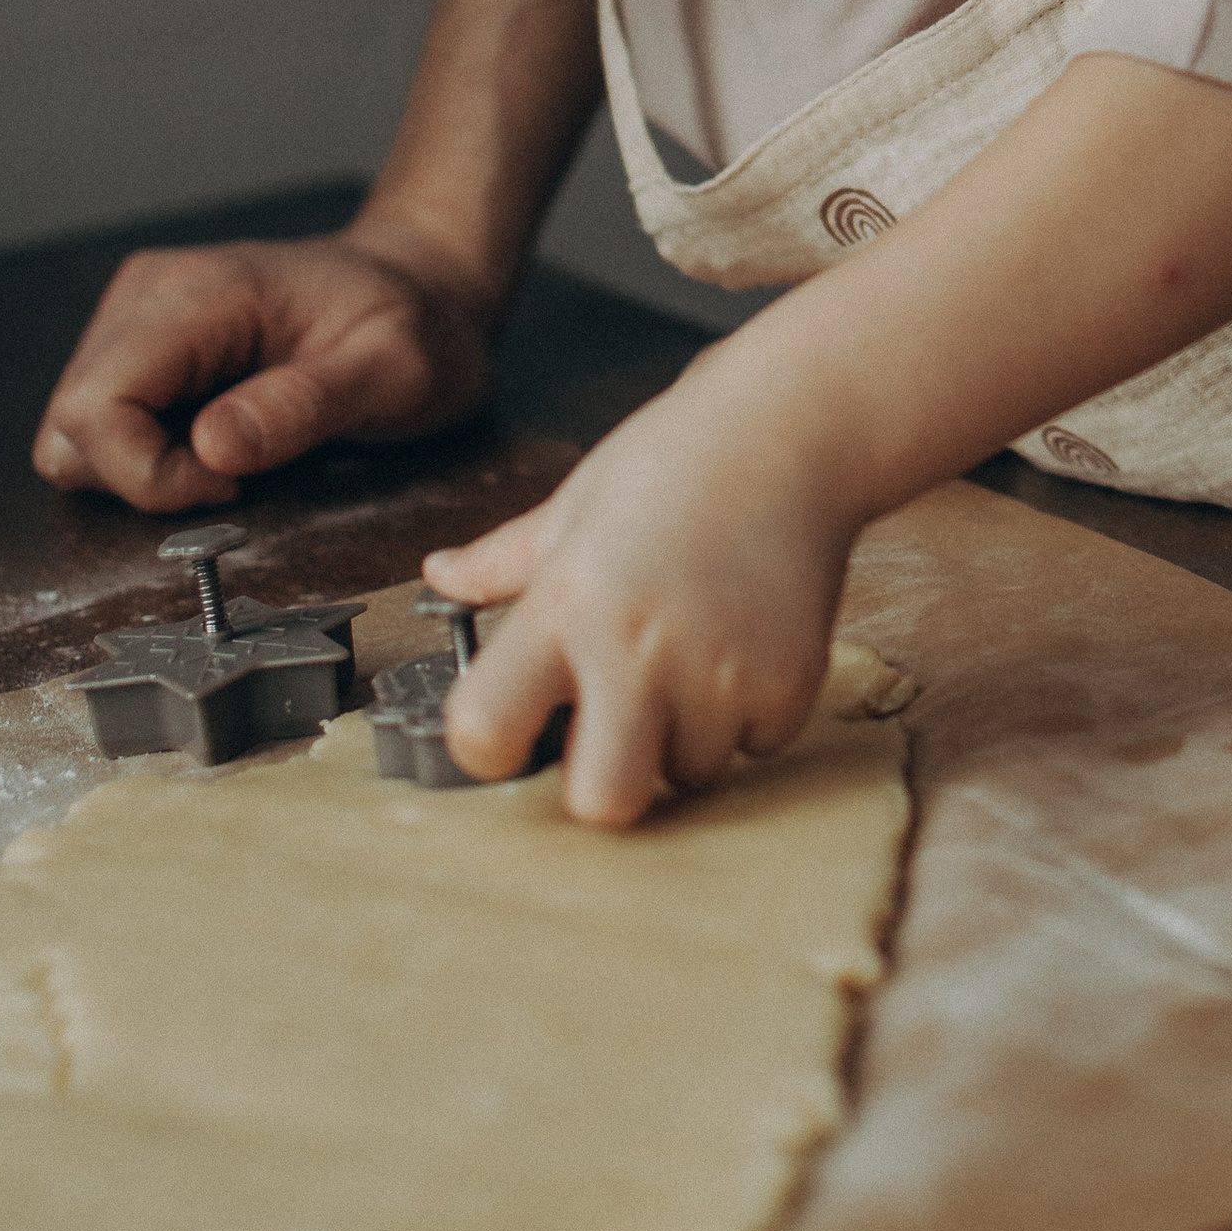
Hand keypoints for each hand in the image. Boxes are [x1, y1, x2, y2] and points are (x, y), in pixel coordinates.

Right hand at [33, 229, 497, 511]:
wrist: (423, 289)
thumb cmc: (415, 325)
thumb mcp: (393, 371)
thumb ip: (305, 406)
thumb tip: (212, 449)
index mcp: (201, 294)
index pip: (96, 405)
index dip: (146, 474)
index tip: (228, 486)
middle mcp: (150, 297)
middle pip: (72, 424)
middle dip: (140, 479)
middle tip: (236, 479)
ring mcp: (140, 318)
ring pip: (77, 431)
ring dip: (141, 470)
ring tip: (233, 460)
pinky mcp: (148, 346)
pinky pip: (107, 424)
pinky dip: (149, 455)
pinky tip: (219, 445)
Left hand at [423, 366, 851, 827]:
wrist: (791, 429)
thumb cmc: (676, 461)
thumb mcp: (573, 507)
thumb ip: (502, 562)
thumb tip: (440, 577)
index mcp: (564, 605)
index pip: (485, 730)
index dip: (492, 744)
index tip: (516, 727)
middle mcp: (636, 649)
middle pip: (603, 801)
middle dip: (606, 781)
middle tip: (618, 727)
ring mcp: (718, 672)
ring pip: (690, 774)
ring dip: (687, 738)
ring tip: (695, 655)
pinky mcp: (788, 680)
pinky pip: (758, 745)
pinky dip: (751, 715)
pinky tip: (746, 644)